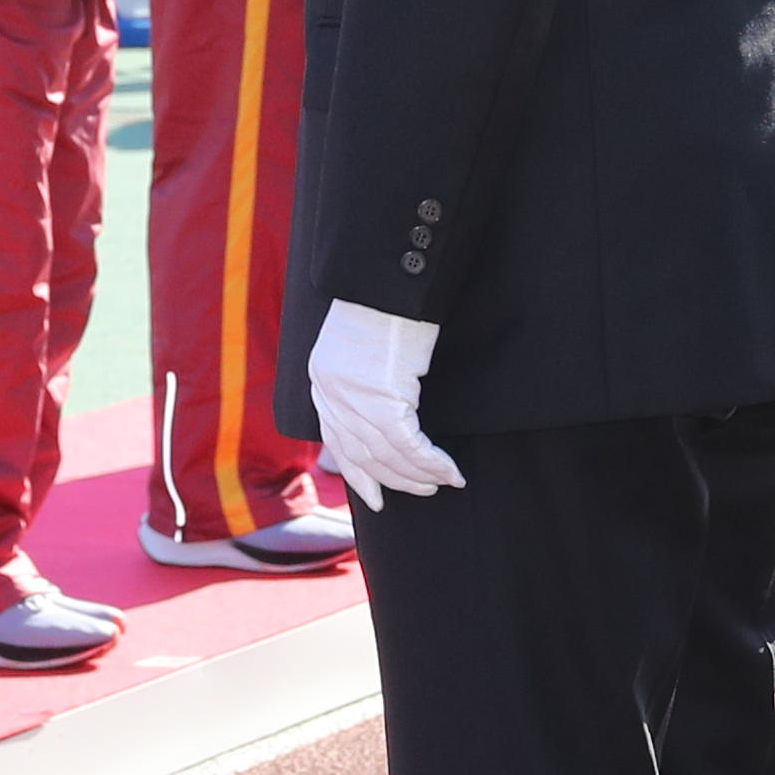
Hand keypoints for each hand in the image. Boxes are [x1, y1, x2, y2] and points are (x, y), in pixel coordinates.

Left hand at [305, 299, 461, 506]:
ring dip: (419, 475)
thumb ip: (364, 378)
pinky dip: (432, 463)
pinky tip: (451, 472)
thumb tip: (385, 404)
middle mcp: (332, 395)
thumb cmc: (384, 300)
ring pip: (388, 455)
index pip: (338, 442)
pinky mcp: (383, 398)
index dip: (358, 474)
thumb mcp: (362, 343)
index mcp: (323, 381)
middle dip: (395, 480)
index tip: (375, 497)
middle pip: (363, 455)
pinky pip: (409, 446)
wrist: (388, 277)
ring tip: (442, 483)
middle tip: (423, 491)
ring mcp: (354, 399)